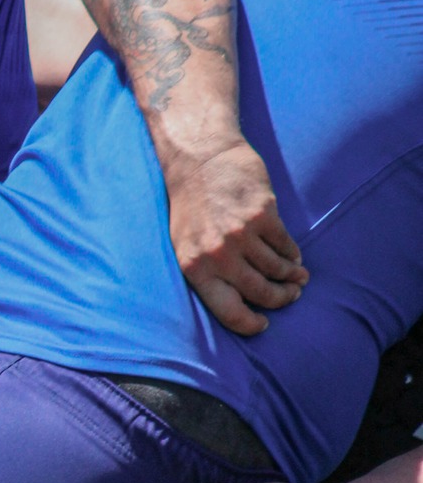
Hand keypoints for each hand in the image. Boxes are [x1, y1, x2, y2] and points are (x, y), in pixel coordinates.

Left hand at [165, 138, 306, 336]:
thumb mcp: (184, 244)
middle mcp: (217, 255)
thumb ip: (206, 272)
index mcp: (194, 267)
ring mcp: (241, 235)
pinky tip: (294, 257)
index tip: (263, 323)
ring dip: (292, 277)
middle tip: (290, 296)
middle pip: (260, 293)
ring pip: (277, 270)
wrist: (201, 159)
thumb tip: (236, 302)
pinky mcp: (263, 215)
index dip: (250, 324)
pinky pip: (286, 246)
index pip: (228, 311)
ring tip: (297, 278)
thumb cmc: (191, 205)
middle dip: (280, 299)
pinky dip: (293, 255)